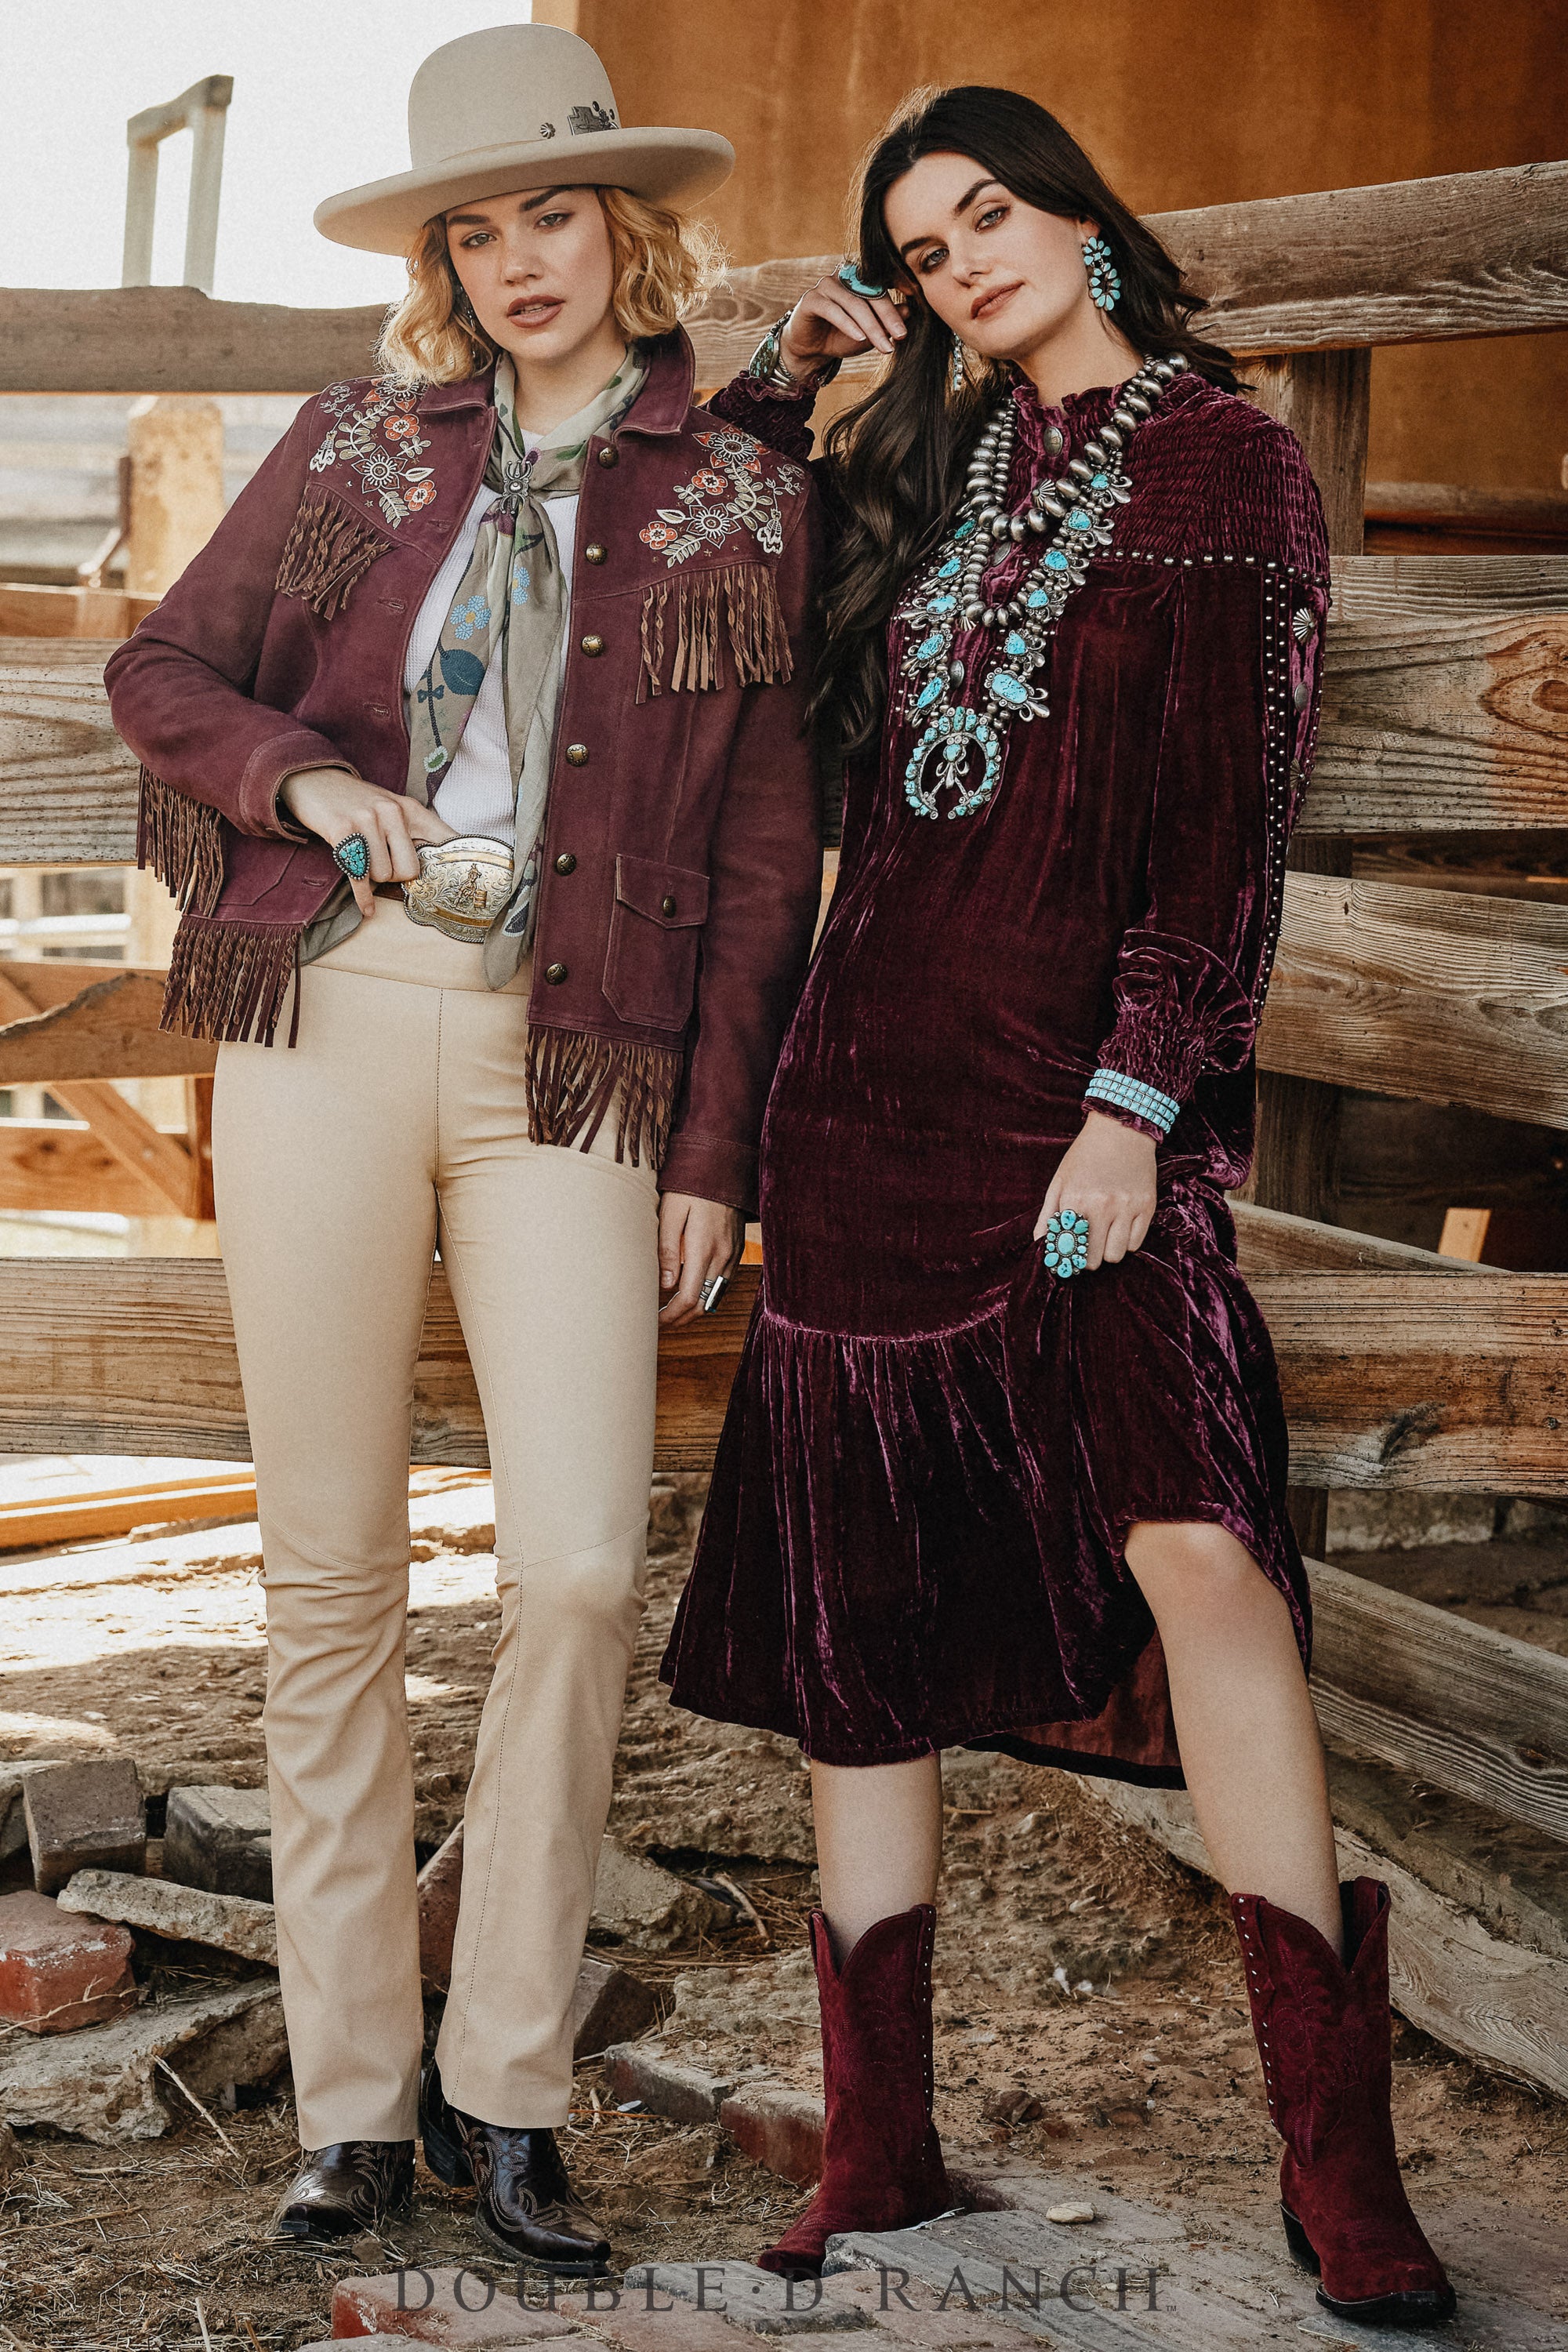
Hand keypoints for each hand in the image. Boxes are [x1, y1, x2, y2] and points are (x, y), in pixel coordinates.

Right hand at [279, 767, 457, 918]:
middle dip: (396, 877)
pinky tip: (368, 908)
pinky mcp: (342, 831)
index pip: (444, 839)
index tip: (465, 882)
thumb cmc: (357, 802)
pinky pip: (359, 876)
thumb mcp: (390, 807)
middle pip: (409, 870)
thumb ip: (413, 830)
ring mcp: (367, 820)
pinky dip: (363, 897)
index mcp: (410, 808)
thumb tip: (440, 864)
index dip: (455, 863)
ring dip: (372, 876)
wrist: (313, 778)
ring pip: (382, 875)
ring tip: (362, 857)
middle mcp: (392, 812)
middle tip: (383, 866)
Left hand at [657, 1193, 743, 1327]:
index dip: (671, 1316)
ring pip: (715, 1296)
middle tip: (660, 1322)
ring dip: (694, 1309)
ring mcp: (733, 1254)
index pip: (689, 1298)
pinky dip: (707, 1294)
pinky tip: (692, 1290)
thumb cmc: (692, 1185)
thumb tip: (666, 1285)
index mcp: (704, 1248)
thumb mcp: (671, 1212)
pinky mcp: (737, 1249)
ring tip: (672, 1310)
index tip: (655, 1321)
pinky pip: (723, 1283)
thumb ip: (667, 1249)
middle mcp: (723, 1256)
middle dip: (682, 1318)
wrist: (724, 1166)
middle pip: (703, 1304)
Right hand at [778, 276, 905, 378]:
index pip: (884, 284)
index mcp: (860, 277)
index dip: (900, 294)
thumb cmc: (842, 336)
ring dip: (871, 327)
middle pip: (871, 293)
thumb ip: (887, 320)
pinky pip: (833, 311)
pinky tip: (859, 338)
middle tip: (901, 336)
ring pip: (854, 304)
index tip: (918, 307)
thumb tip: (909, 311)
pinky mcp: (811, 299)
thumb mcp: (871, 332)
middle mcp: (844, 275)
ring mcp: (827, 284)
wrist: (811, 349)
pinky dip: (848, 325)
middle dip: (888, 316)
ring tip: (884, 346)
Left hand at [1035, 1109, 1157, 1269]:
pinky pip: (1136, 1243)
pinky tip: (1120, 1228)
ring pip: (1116, 1255)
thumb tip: (1040, 1243)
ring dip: (1108, 1251)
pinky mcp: (1147, 1206)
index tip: (1070, 1258)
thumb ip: (1048, 1214)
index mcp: (1076, 1199)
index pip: (1070, 1248)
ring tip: (1104, 1236)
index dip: (1068, 1258)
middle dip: (1088, 1259)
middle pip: (1095, 1259)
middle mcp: (1103, 1206)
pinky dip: (1126, 1242)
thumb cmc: (1085, 1155)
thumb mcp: (1060, 1180)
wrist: (1120, 1130)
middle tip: (1087, 1249)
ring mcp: (1127, 1207)